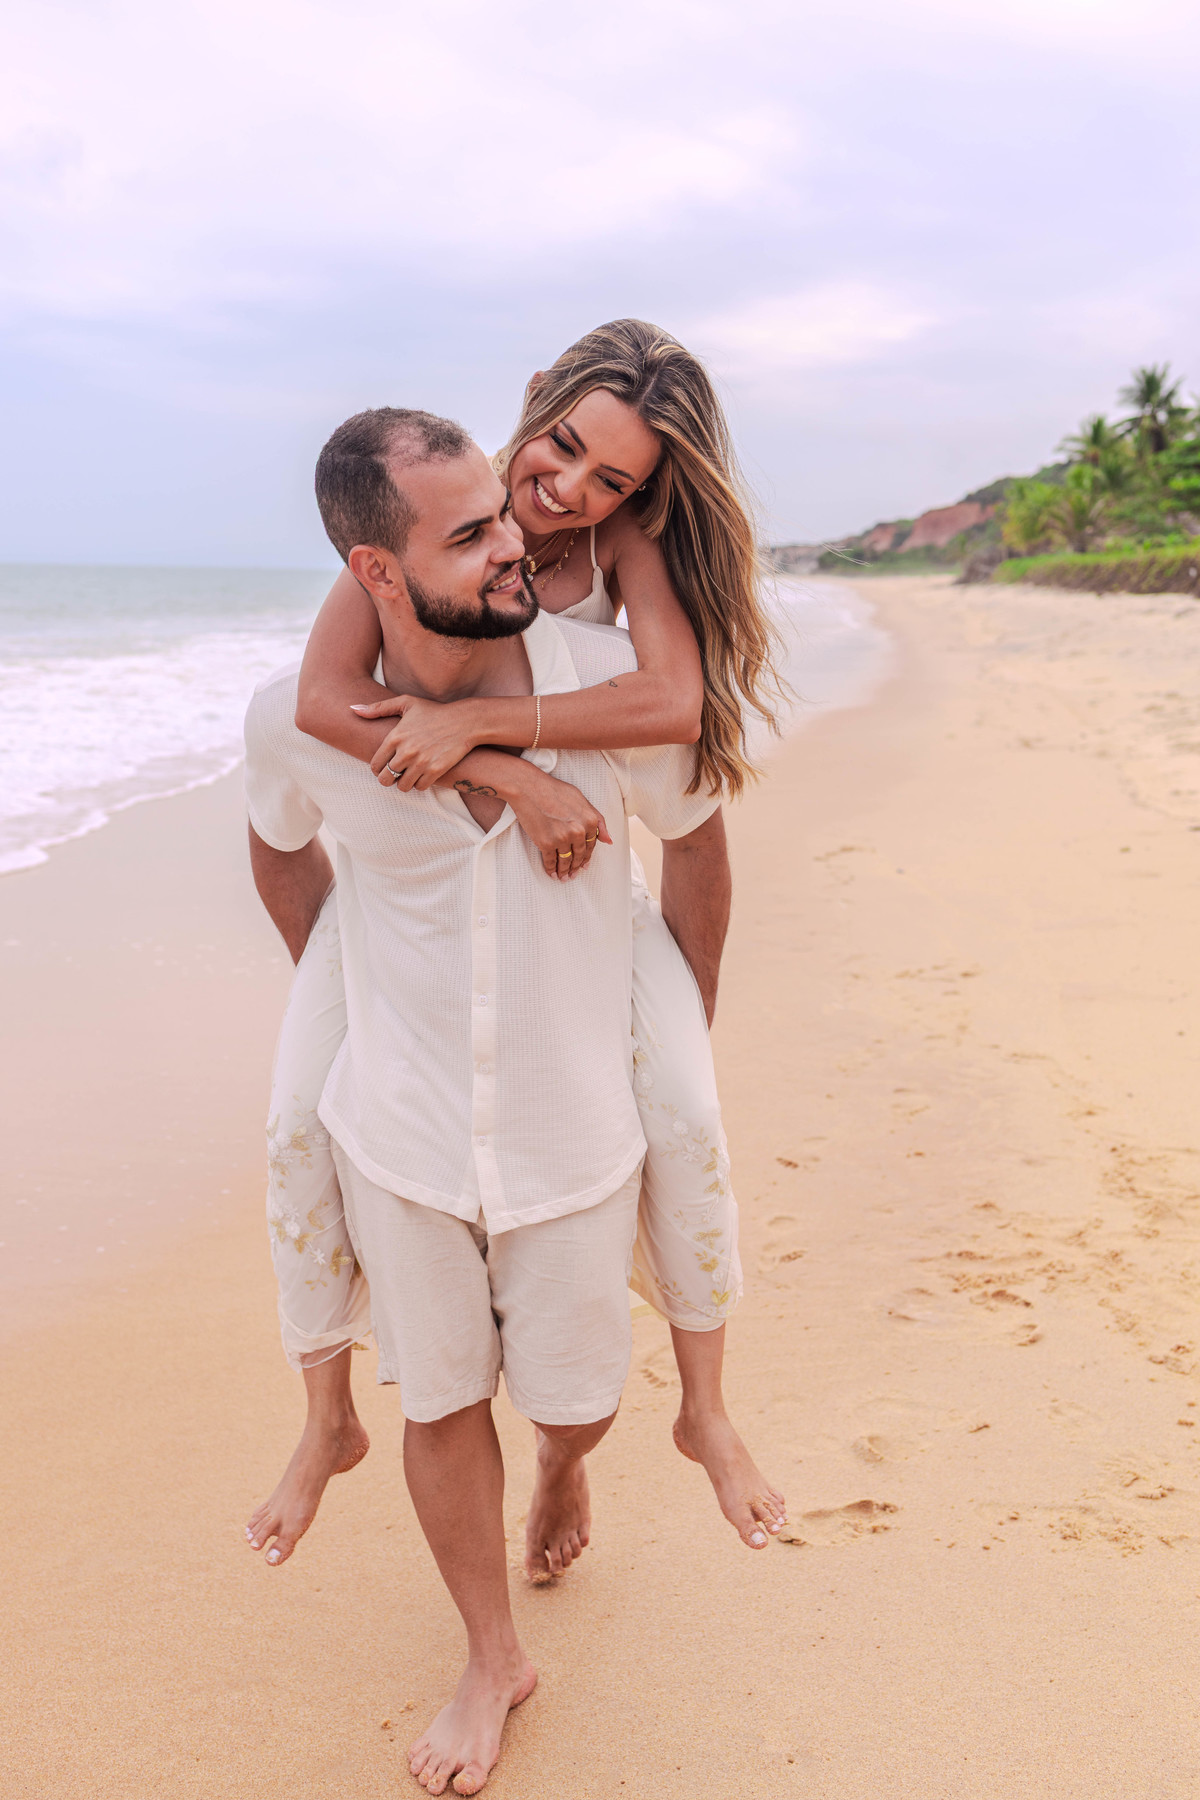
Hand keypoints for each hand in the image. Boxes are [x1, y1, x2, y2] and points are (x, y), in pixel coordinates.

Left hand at [351, 695, 480, 789]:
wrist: (464, 721)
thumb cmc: (434, 711)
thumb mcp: (406, 703)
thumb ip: (378, 708)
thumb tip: (352, 709)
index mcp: (395, 736)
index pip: (375, 764)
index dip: (377, 769)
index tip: (384, 767)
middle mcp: (406, 751)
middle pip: (385, 779)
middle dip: (388, 779)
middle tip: (395, 775)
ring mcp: (421, 762)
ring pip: (402, 786)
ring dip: (404, 783)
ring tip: (409, 775)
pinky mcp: (436, 770)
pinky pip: (420, 787)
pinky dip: (420, 784)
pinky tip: (423, 775)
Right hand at [506, 766, 612, 880]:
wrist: (529, 788)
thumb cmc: (554, 790)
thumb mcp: (582, 800)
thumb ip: (598, 820)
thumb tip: (609, 840)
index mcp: (590, 820)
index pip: (591, 845)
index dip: (587, 856)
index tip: (584, 864)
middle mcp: (579, 831)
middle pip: (580, 855)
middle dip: (576, 867)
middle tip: (573, 874)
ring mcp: (562, 838)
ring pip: (566, 861)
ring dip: (565, 871)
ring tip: (563, 877)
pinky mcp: (546, 843)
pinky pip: (551, 861)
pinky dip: (551, 870)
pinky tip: (552, 873)